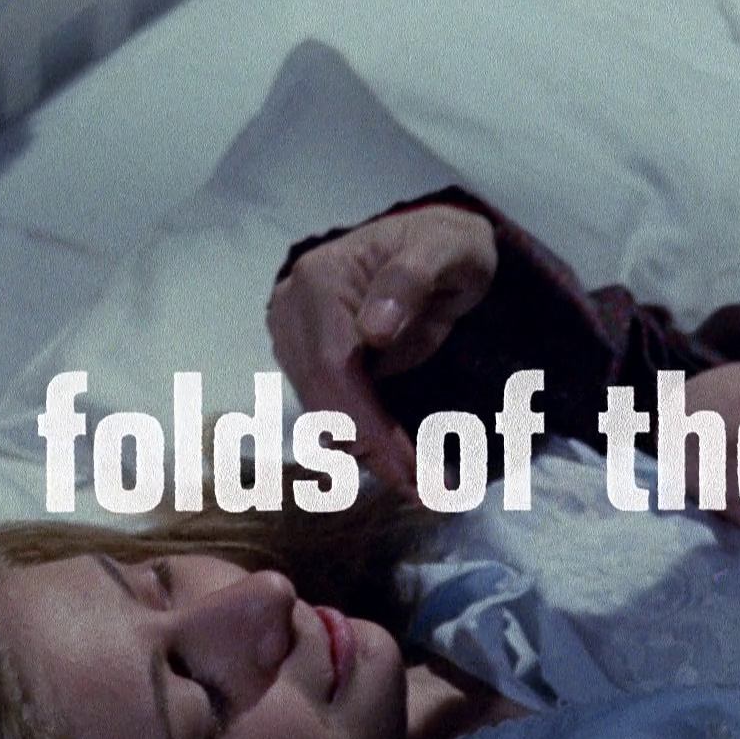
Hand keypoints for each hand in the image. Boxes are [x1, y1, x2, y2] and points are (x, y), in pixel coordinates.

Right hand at [268, 205, 497, 491]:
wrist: (432, 247)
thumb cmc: (444, 245)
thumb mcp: (446, 249)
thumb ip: (412, 279)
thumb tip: (373, 329)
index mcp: (320, 282)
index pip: (332, 367)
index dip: (366, 423)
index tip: (409, 467)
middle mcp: (293, 312)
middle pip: (322, 400)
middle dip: (372, 453)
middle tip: (430, 492)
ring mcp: (294, 340)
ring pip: (322, 416)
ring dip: (370, 457)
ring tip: (427, 486)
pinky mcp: (306, 363)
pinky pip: (330, 414)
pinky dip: (365, 444)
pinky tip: (404, 465)